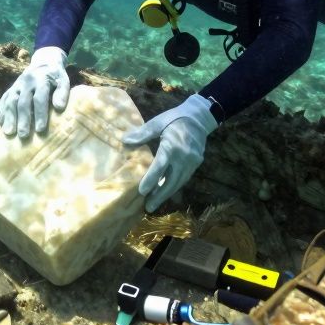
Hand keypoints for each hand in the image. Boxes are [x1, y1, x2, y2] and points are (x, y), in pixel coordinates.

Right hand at [0, 46, 69, 137]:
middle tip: (24, 136)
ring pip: (10, 101)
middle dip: (23, 119)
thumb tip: (59, 107)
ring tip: (9, 133)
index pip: (39, 98)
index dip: (40, 114)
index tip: (41, 129)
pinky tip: (2, 125)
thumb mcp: (63, 81)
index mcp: (41, 79)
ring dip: (9, 117)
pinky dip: (2, 113)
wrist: (43, 62)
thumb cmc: (55, 77)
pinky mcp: (10, 89)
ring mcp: (16, 85)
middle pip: (23, 102)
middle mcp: (26, 82)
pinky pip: (3, 100)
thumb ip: (62, 93)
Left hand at [123, 94, 218, 212]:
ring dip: (166, 193)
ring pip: (178, 182)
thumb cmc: (175, 119)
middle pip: (171, 181)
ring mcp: (192, 162)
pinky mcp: (196, 164)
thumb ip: (142, 133)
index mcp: (173, 146)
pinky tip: (164, 192)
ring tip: (154, 203)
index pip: (160, 166)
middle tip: (148, 208)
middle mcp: (184, 157)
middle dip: (159, 195)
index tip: (142, 192)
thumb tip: (125, 140)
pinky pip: (184, 178)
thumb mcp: (158, 122)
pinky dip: (174, 186)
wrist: (199, 117)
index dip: (151, 180)